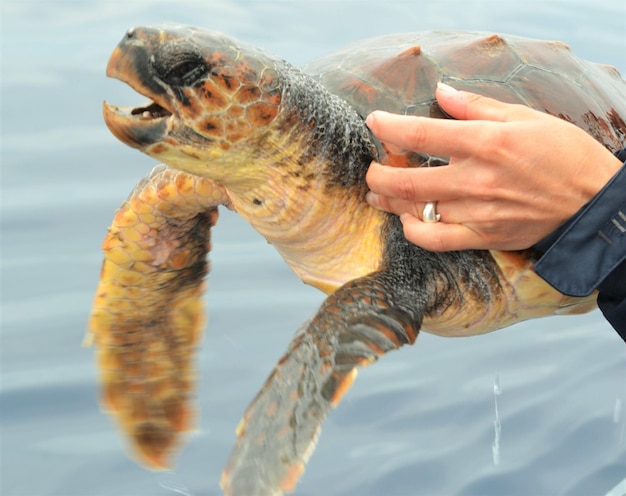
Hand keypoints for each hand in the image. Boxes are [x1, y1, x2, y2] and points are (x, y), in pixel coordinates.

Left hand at [365, 83, 621, 250]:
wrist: (592, 201)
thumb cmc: (563, 153)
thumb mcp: (525, 116)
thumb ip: (476, 106)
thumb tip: (441, 92)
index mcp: (485, 143)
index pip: (421, 134)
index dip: (388, 128)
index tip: (374, 122)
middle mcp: (475, 179)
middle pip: (406, 178)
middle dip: (378, 172)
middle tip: (373, 166)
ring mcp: (476, 212)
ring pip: (415, 209)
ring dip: (388, 200)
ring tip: (377, 192)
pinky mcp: (482, 237)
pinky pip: (434, 240)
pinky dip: (414, 230)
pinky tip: (408, 219)